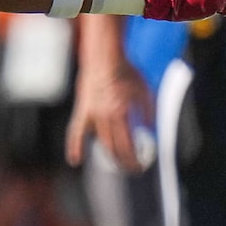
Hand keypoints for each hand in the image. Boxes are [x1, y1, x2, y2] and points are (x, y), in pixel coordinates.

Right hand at [67, 54, 157, 171]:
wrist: (104, 57)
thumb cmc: (126, 71)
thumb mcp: (144, 90)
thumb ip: (149, 112)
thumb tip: (151, 130)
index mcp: (120, 113)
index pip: (127, 145)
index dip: (133, 159)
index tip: (140, 166)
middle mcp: (104, 117)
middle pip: (113, 148)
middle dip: (123, 161)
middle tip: (132, 168)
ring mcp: (91, 115)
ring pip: (99, 142)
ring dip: (109, 156)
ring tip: (117, 164)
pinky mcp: (82, 111)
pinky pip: (75, 132)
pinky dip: (74, 146)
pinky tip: (75, 160)